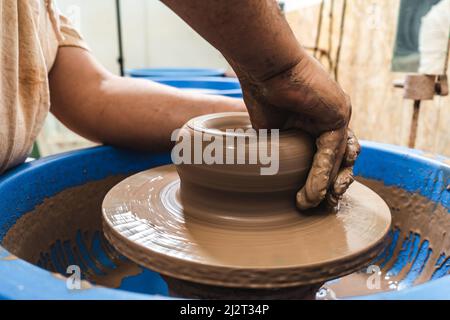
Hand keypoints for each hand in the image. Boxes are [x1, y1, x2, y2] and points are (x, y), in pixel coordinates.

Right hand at [235, 52, 360, 209]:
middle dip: (334, 186)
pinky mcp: (338, 114)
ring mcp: (337, 116)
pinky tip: (312, 193)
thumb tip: (272, 177)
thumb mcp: (273, 133)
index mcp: (316, 124)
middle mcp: (331, 120)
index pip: (326, 157)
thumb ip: (283, 152)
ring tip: (317, 203)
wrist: (265, 70)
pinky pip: (333, 150)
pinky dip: (322, 173)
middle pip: (340, 160)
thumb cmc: (262, 94)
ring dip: (331, 184)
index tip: (310, 201)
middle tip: (325, 208)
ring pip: (340, 159)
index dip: (321, 181)